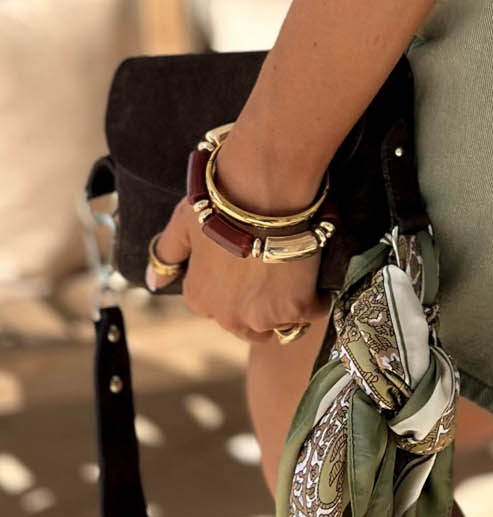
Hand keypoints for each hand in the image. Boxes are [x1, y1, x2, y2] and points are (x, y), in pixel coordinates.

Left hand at [147, 196, 330, 346]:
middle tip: (276, 273)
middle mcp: (227, 316)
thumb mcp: (183, 223)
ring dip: (287, 307)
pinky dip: (317, 297)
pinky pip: (312, 311)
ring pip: (279, 326)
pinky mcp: (295, 309)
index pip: (217, 306)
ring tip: (298, 276)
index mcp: (199, 298)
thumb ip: (166, 255)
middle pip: (248, 326)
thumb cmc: (222, 201)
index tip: (250, 265)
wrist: (264, 189)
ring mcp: (262, 317)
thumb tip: (152, 281)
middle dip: (260, 306)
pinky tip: (316, 273)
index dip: (236, 286)